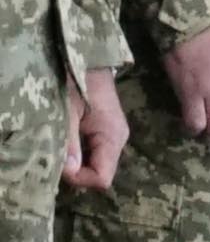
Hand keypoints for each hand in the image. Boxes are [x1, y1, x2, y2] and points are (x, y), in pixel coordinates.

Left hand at [62, 70, 126, 191]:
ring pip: (98, 167)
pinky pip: (96, 156)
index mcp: (112, 136)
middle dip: (76, 174)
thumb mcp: (68, 112)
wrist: (90, 63)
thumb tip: (68, 171)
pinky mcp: (109, 133)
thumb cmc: (78, 83)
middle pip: (100, 175)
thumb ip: (70, 142)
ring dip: (77, 165)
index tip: (61, 165)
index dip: (79, 179)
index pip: (102, 178)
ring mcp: (115, 137)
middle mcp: (118, 140)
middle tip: (58, 156)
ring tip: (62, 149)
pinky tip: (69, 144)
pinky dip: (81, 157)